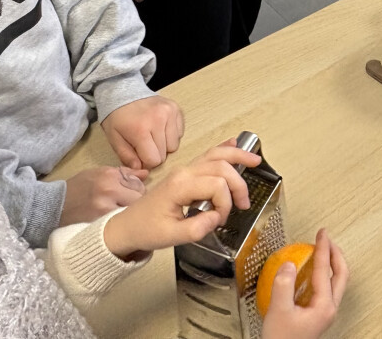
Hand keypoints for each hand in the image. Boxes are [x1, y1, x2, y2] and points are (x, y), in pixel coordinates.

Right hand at [60, 165, 147, 226]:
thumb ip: (124, 173)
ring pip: (130, 213)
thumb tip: (146, 173)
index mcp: (110, 176)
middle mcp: (109, 191)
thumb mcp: (99, 173)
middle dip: (137, 204)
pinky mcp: (98, 224)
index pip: (139, 185)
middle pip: (138, 200)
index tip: (134, 196)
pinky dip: (120, 225)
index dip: (139, 192)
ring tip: (123, 215)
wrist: (53, 206)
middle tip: (130, 207)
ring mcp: (104, 209)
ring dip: (129, 215)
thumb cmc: (78, 187)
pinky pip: (119, 225)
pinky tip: (115, 224)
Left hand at [101, 95, 184, 169]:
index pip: (154, 159)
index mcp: (141, 130)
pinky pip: (180, 133)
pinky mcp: (176, 109)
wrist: (124, 93)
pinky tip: (160, 128)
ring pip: (174, 144)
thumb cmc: (117, 118)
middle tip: (144, 145)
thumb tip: (140, 168)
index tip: (140, 155)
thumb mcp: (114, 139)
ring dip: (164, 145)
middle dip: (154, 153)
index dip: (146, 162)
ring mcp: (170, 112)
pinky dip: (171, 135)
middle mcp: (159, 120)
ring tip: (153, 136)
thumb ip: (126, 156)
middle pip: (164, 153)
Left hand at [102, 143, 260, 259]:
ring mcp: (184, 170)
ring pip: (216, 155)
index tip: (220, 220)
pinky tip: (234, 145)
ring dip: (237, 157)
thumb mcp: (172, 236)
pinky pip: (207, 155)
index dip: (225, 204)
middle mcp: (184, 172)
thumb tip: (219, 216)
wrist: (126, 227)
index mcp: (180, 186)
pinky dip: (223, 150)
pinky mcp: (186, 173)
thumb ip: (200, 227)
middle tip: (243, 204)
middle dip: (237, 185)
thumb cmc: (146, 230)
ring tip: (255, 160)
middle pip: (221, 166)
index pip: (217, 186)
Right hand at [262, 228, 348, 338]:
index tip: (322, 233)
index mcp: (324, 306)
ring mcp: (325, 312)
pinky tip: (310, 272)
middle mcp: (329, 308)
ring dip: (331, 263)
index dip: (323, 248)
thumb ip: (283, 285)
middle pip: (341, 274)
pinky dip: (322, 274)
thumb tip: (289, 265)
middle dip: (335, 254)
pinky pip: (326, 288)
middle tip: (326, 239)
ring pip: (336, 281)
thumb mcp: (279, 311)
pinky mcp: (318, 314)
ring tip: (322, 251)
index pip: (325, 270)